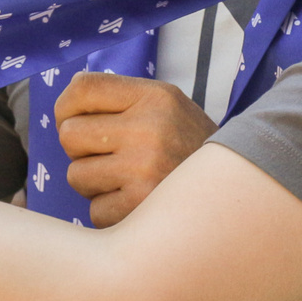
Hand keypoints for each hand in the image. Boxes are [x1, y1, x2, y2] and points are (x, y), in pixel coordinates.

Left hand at [54, 72, 213, 227]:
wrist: (236, 191)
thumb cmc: (188, 148)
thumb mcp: (168, 107)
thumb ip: (122, 102)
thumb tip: (64, 109)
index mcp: (155, 97)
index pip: (82, 88)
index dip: (65, 108)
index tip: (71, 121)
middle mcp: (150, 128)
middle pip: (69, 134)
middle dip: (80, 150)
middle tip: (107, 157)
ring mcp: (145, 169)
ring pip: (76, 175)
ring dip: (94, 183)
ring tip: (126, 181)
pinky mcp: (141, 207)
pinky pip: (94, 210)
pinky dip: (110, 211)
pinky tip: (137, 203)